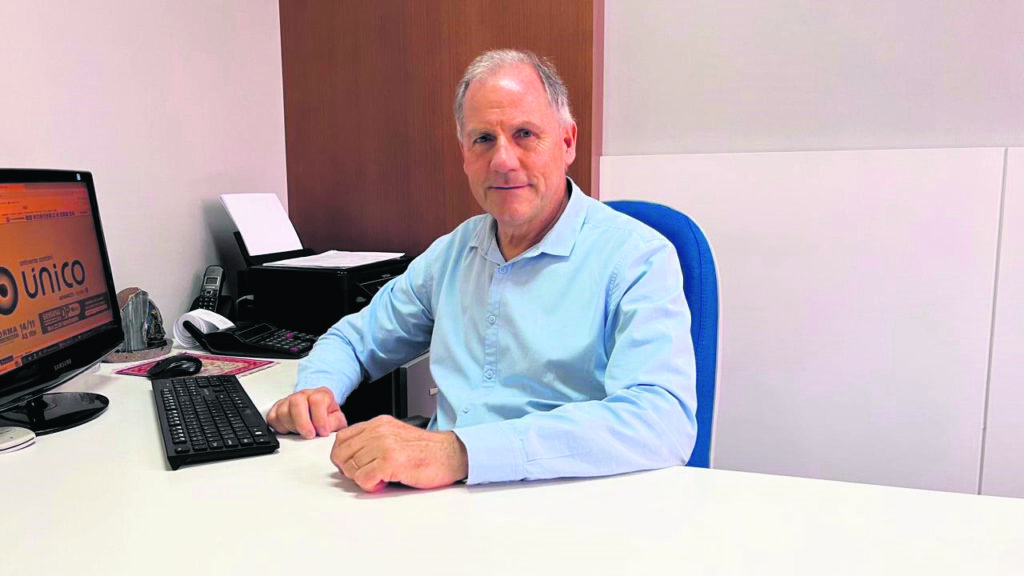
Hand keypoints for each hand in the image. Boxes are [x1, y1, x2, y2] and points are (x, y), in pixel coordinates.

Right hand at [266, 387, 346, 438]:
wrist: (317, 410)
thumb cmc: (327, 414)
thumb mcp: (337, 419)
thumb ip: (334, 424)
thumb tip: (325, 430)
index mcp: (320, 394)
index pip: (317, 400)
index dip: (320, 419)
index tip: (323, 432)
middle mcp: (303, 395)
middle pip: (296, 402)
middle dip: (302, 422)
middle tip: (309, 435)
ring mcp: (288, 400)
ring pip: (283, 412)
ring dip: (292, 427)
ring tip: (301, 432)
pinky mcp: (276, 409)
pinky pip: (273, 419)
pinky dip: (281, 428)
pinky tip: (291, 430)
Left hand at [331, 415, 467, 491]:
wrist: (451, 454)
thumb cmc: (428, 450)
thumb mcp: (396, 436)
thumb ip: (373, 441)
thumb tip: (350, 457)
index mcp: (379, 423)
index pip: (342, 438)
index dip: (342, 456)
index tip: (351, 465)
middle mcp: (379, 431)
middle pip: (342, 454)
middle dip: (350, 469)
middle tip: (366, 475)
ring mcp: (384, 445)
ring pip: (351, 468)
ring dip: (362, 478)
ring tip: (379, 478)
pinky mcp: (390, 461)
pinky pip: (363, 479)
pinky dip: (371, 486)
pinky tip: (384, 483)